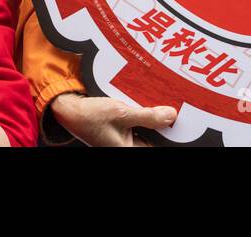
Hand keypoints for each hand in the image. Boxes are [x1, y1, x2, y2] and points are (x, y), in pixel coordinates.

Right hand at [49, 92, 175, 146]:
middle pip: (155, 136)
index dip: (171, 133)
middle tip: (173, 106)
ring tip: (160, 101)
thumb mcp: (121, 113)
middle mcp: (128, 146)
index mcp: (129, 150)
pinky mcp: (120, 128)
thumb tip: (170, 116)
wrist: (67, 108)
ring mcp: (124, 138)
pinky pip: (137, 122)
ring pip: (146, 128)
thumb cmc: (88, 115)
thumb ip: (147, 116)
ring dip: (151, 115)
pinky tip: (144, 100)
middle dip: (162, 122)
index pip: (159, 144)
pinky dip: (141, 112)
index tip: (183, 120)